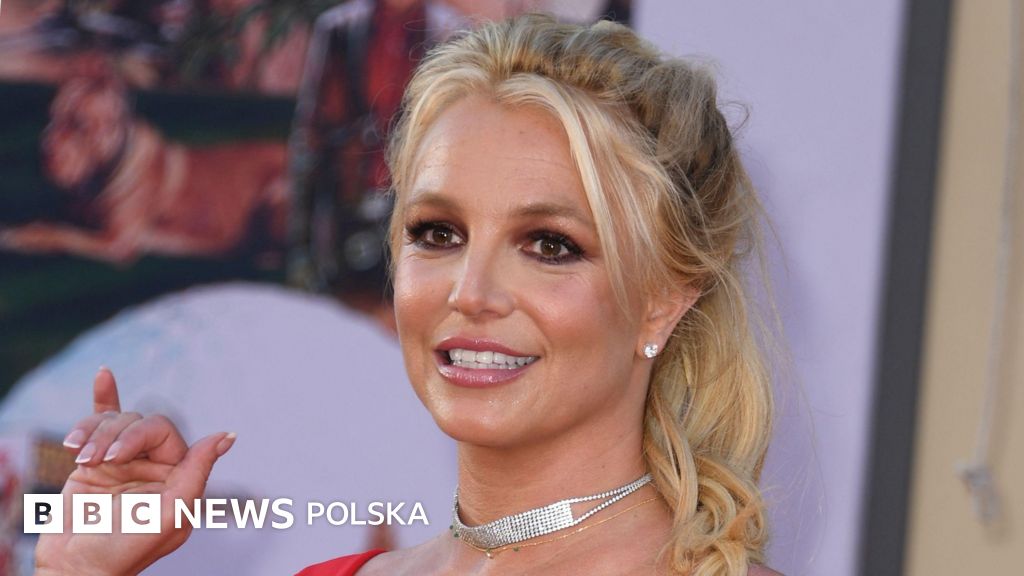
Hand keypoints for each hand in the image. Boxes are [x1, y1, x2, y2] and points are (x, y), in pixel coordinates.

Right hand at [33, 368, 235, 575]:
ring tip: (80, 459)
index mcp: (178, 475)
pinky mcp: (93, 462)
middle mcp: (153, 465)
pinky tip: (104, 374)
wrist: (75, 570)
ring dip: (94, 435)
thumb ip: (197, 472)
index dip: (141, 436)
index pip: (165, 432)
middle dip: (116, 437)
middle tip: (98, 461)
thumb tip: (227, 436)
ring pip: (115, 422)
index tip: (117, 457)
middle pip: (139, 423)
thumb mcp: (172, 514)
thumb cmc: (126, 550)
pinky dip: (103, 396)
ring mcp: (122, 461)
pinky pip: (102, 421)